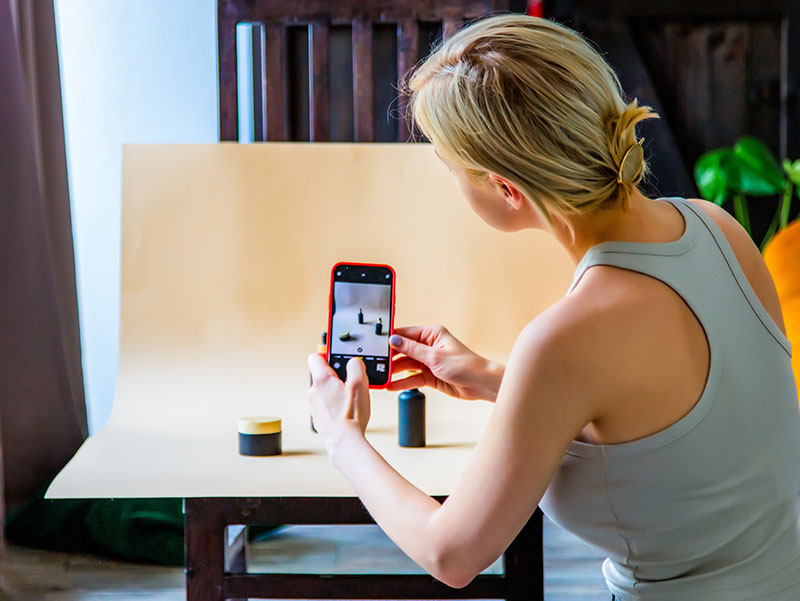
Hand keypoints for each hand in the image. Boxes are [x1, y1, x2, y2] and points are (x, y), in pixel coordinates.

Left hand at [307, 354, 370, 451]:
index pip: (315, 356)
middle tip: (351, 383)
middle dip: (337, 376)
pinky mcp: (318, 417)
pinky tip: (347, 410)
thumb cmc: (351, 415)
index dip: (328, 354)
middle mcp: (313, 391)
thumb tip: (354, 361)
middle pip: (323, 374)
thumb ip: (356, 366)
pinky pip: (326, 404)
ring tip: (351, 399)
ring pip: (325, 390)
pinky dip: (335, 404)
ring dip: (336, 391)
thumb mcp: (360, 383)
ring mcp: (314, 405)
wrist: (345, 442)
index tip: (338, 358)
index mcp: (321, 379)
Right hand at [388, 325, 504, 401]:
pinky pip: (412, 378)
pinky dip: (402, 382)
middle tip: (376, 365)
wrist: (481, 384)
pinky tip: (392, 386)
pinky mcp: (430, 376)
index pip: (405, 334)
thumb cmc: (466, 365)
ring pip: (406, 366)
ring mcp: (429, 361)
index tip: (377, 346)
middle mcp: (429, 346)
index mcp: (432, 334)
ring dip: (395, 372)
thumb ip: (412, 349)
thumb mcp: (435, 356)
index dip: (391, 341)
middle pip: (404, 351)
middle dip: (390, 359)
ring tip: (381, 377)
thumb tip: (394, 340)